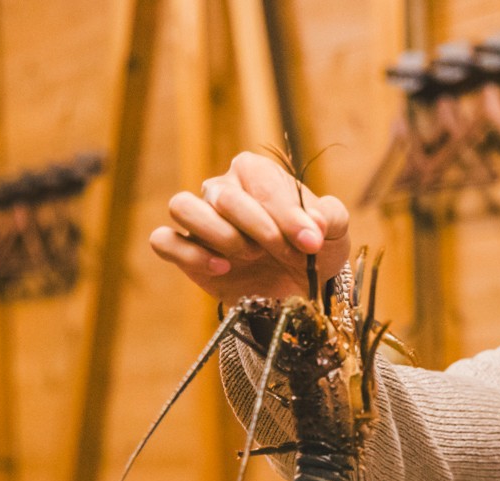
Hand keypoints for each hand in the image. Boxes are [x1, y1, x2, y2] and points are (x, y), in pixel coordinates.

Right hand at [149, 151, 352, 305]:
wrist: (299, 288)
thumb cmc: (313, 250)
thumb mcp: (334, 232)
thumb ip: (330, 218)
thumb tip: (312, 222)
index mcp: (255, 173)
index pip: (257, 178)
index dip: (285, 211)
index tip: (311, 241)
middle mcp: (222, 190)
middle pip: (222, 194)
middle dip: (258, 227)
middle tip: (284, 252)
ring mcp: (200, 219)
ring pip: (182, 206)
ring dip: (219, 234)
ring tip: (250, 255)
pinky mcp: (185, 250)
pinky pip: (164, 241)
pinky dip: (189, 254)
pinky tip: (222, 268)